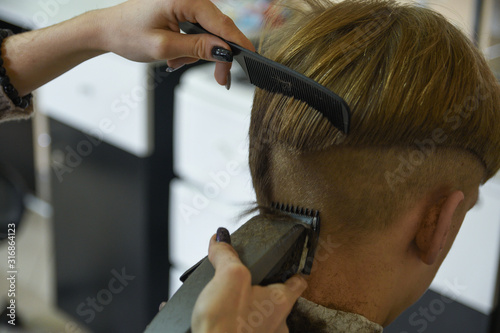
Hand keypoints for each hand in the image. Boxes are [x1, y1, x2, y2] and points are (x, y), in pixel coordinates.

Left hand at [98, 0, 255, 84]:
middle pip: (218, 28)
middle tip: (220, 79)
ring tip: (176, 62)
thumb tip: (225, 50)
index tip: (251, 57)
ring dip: (199, 53)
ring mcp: (185, 3)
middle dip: (217, 54)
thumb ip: (197, 47)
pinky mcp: (182, 11)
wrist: (106, 30)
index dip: (237, 42)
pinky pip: (198, 31)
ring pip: (209, 33)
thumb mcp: (164, 47)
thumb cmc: (127, 33)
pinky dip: (192, 47)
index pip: (220, 21)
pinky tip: (176, 56)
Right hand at [191, 231, 307, 332]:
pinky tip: (215, 316)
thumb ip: (227, 255)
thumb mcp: (229, 277)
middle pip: (276, 300)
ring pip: (259, 317)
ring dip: (244, 307)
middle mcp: (277, 324)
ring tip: (224, 299)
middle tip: (243, 280)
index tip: (290, 265)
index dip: (294, 271)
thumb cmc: (227, 325)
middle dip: (260, 290)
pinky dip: (232, 321)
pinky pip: (244, 329)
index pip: (298, 282)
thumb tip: (220, 239)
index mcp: (280, 302)